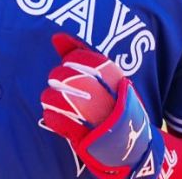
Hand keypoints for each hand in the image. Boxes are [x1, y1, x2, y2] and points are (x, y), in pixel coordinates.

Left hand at [40, 34, 165, 178]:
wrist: (131, 147)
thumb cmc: (115, 106)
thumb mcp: (107, 77)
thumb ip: (79, 54)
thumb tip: (56, 35)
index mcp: (111, 74)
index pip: (76, 57)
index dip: (71, 65)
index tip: (78, 75)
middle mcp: (100, 90)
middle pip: (59, 75)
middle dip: (58, 83)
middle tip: (69, 92)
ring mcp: (90, 113)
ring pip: (50, 95)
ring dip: (53, 102)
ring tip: (65, 108)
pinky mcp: (79, 133)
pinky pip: (51, 117)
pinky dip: (53, 119)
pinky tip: (63, 121)